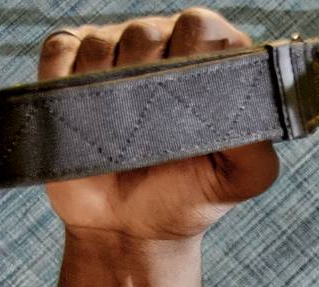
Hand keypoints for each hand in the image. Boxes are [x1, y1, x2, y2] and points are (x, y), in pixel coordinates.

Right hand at [39, 8, 279, 242]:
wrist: (130, 228)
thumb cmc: (188, 197)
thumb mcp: (237, 180)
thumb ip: (256, 144)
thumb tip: (252, 109)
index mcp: (206, 59)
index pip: (201, 26)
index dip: (194, 58)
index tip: (191, 103)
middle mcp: (161, 43)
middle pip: (147, 32)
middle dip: (150, 85)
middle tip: (154, 132)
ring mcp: (113, 48)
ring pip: (103, 44)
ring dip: (110, 96)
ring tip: (123, 136)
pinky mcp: (69, 60)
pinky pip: (62, 53)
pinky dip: (70, 87)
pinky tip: (88, 121)